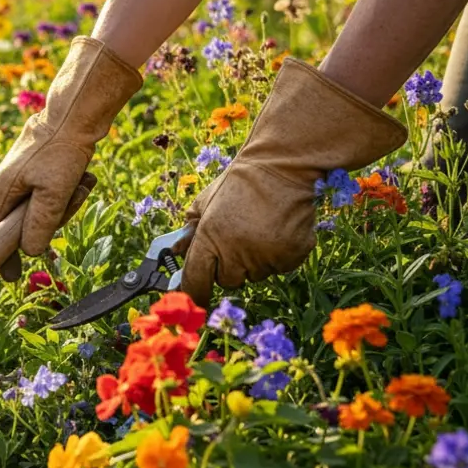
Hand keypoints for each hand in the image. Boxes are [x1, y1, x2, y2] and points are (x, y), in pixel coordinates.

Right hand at [0, 37, 141, 279]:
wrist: (76, 111)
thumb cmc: (62, 151)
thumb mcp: (52, 195)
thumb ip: (39, 226)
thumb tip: (29, 251)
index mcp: (4, 189)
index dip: (3, 256)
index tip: (9, 278)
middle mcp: (10, 182)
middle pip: (26, 221)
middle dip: (53, 218)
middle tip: (72, 202)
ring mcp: (26, 173)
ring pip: (45, 206)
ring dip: (67, 201)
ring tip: (80, 183)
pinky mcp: (42, 165)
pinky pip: (55, 190)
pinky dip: (70, 189)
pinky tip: (82, 176)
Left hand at [178, 59, 406, 305]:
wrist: (280, 167)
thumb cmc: (238, 184)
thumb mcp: (204, 203)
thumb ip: (188, 232)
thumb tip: (176, 255)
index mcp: (210, 238)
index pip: (195, 280)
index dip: (193, 292)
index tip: (193, 300)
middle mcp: (237, 253)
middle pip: (227, 280)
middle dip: (227, 265)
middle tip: (235, 238)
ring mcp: (266, 257)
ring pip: (254, 275)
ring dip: (253, 260)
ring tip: (258, 228)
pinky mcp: (292, 257)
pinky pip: (278, 268)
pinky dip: (277, 255)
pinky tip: (276, 230)